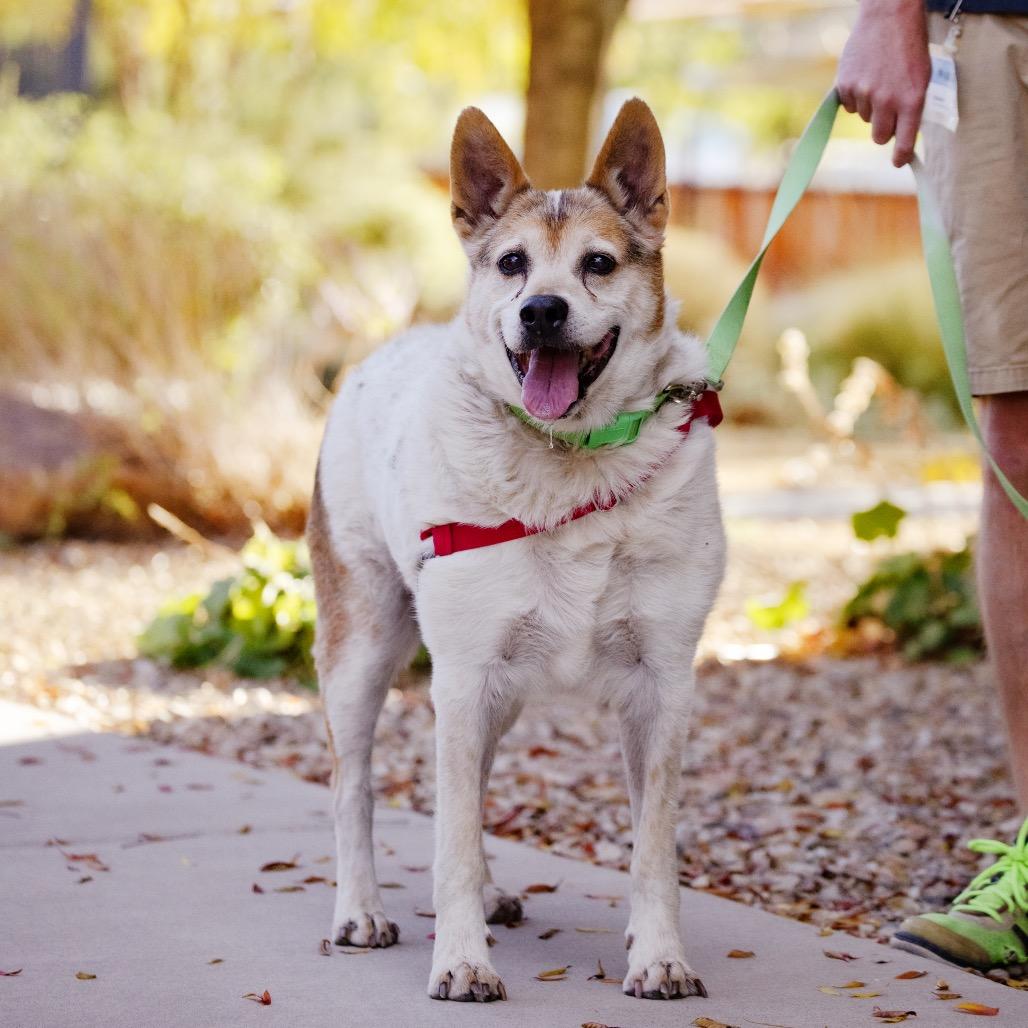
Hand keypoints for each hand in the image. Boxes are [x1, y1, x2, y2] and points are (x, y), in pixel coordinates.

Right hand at [836, 0, 930, 166]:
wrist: (889, 14)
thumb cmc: (909, 45)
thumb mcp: (921, 75)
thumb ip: (911, 106)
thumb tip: (899, 135)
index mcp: (911, 99)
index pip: (903, 141)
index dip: (901, 156)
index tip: (898, 163)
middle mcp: (887, 100)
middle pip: (879, 136)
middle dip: (883, 128)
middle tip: (887, 111)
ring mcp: (864, 93)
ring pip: (864, 119)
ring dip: (869, 107)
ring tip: (878, 80)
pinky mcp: (846, 86)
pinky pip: (848, 105)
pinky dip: (854, 96)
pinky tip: (864, 76)